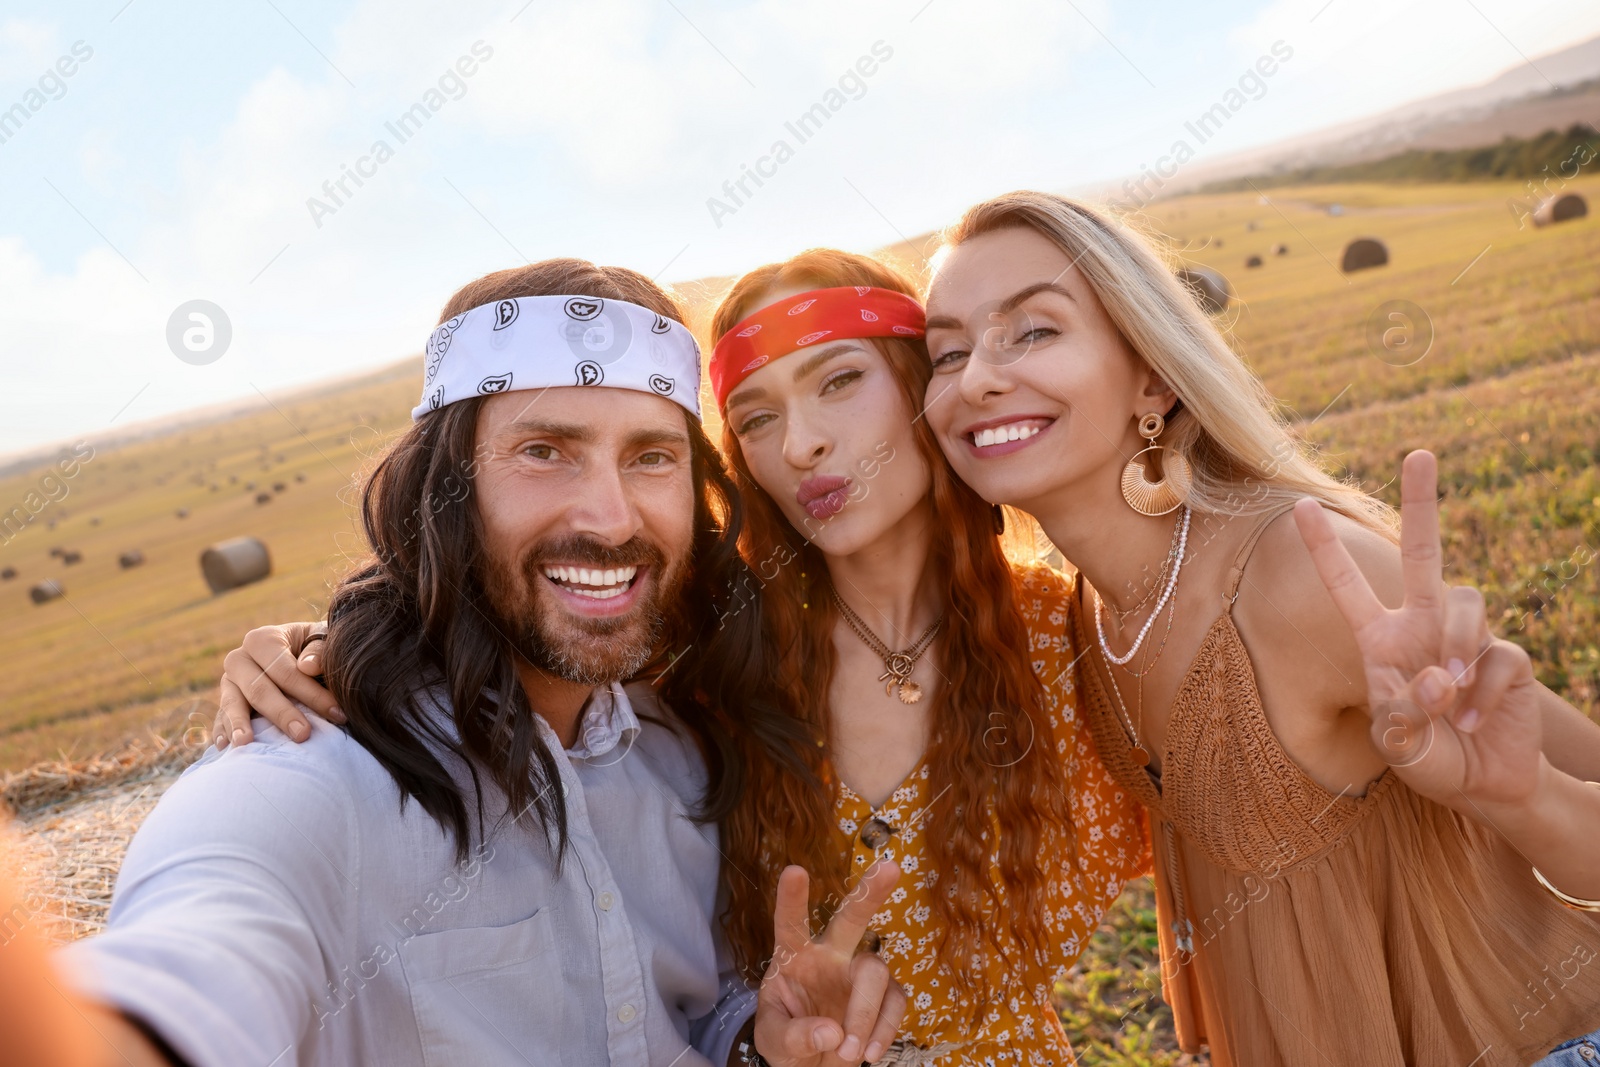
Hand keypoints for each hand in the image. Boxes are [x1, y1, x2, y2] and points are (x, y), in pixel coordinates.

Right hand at [214, 622, 342, 747]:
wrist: (297, 654)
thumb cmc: (314, 649)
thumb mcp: (321, 641)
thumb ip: (319, 651)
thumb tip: (307, 666)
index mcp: (262, 640)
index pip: (285, 671)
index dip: (312, 693)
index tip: (337, 713)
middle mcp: (239, 659)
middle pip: (259, 689)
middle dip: (283, 714)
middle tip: (303, 735)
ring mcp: (228, 683)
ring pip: (232, 704)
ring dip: (239, 725)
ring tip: (245, 743)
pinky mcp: (224, 704)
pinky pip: (220, 719)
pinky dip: (222, 732)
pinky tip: (225, 747)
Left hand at [754, 860, 906, 1066]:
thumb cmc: (788, 1042)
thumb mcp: (773, 1042)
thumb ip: (793, 1037)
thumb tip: (832, 1032)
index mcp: (793, 957)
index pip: (790, 924)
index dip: (792, 899)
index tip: (794, 871)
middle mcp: (829, 956)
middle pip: (850, 919)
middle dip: (869, 893)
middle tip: (890, 867)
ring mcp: (858, 973)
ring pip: (875, 971)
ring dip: (864, 1014)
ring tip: (850, 1052)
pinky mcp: (885, 995)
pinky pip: (894, 1003)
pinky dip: (883, 1031)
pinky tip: (868, 1054)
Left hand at [1294, 450, 1543, 813]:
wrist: (1485, 785)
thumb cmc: (1429, 759)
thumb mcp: (1398, 743)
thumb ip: (1405, 712)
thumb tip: (1438, 676)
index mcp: (1379, 639)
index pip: (1346, 585)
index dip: (1324, 548)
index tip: (1299, 507)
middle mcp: (1421, 627)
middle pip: (1422, 552)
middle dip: (1422, 503)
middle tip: (1419, 454)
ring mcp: (1466, 638)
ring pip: (1466, 601)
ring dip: (1456, 648)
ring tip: (1450, 697)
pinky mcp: (1507, 658)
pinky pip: (1499, 656)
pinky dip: (1487, 693)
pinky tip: (1476, 722)